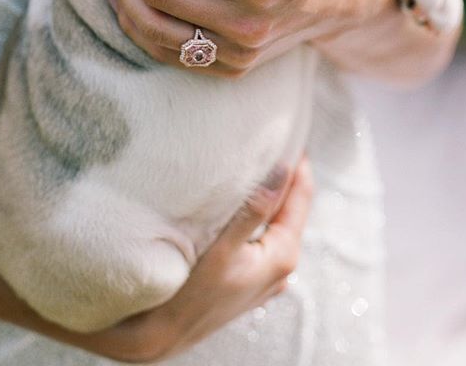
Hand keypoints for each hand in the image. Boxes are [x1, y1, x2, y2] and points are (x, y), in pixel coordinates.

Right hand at [69, 158, 312, 362]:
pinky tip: (247, 201)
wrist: (165, 333)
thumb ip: (253, 210)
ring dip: (273, 194)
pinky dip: (262, 214)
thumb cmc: (191, 292)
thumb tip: (282, 173)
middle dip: (287, 175)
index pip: (301, 196)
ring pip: (278, 221)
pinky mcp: (254, 278)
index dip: (299, 163)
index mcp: (283, 254)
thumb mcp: (223, 248)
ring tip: (261, 162)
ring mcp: (269, 275)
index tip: (291, 132)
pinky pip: (266, 236)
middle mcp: (283, 266)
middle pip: (292, 207)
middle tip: (275, 139)